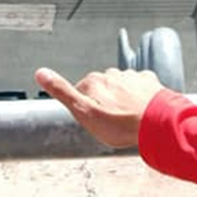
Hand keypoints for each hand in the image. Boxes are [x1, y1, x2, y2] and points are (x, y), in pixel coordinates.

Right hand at [35, 66, 165, 148]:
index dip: (85, 109)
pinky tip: (141, 110)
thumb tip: (40, 73)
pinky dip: (139, 96)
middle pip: (101, 89)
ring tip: (127, 120)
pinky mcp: (148, 81)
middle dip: (103, 103)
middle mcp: (111, 74)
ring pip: (120, 87)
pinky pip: (139, 86)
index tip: (93, 121)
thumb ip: (62, 92)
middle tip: (111, 123)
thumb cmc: (119, 124)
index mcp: (93, 80)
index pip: (81, 92)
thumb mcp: (84, 112)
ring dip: (121, 100)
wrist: (156, 123)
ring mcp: (131, 76)